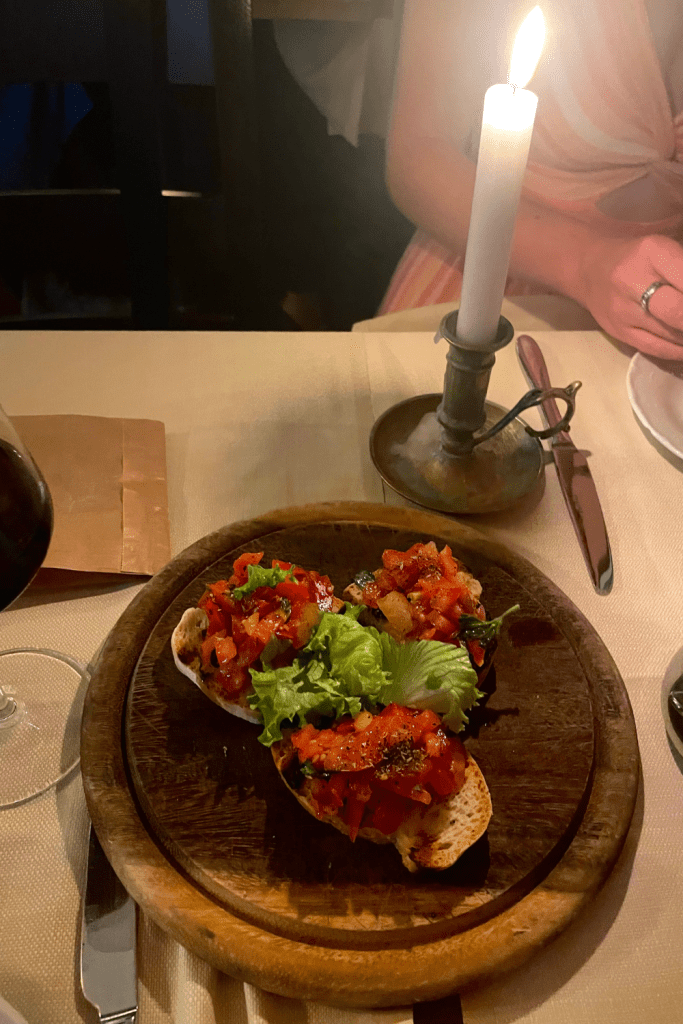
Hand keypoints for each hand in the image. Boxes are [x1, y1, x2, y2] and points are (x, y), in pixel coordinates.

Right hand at [579, 234, 682, 358]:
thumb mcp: (664, 250)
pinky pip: (657, 348)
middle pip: (679, 312)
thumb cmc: (637, 257)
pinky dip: (680, 350)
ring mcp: (623, 311)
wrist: (588, 269)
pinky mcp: (619, 332)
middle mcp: (633, 281)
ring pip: (672, 334)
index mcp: (652, 252)